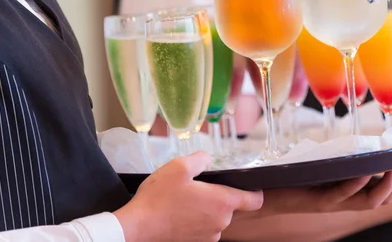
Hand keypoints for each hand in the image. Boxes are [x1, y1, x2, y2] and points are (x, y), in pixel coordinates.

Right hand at [115, 151, 262, 241]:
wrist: (137, 228)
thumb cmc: (158, 198)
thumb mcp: (179, 167)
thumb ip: (201, 159)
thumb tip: (208, 160)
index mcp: (222, 203)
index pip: (254, 200)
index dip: (254, 191)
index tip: (248, 185)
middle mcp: (220, 223)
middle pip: (230, 207)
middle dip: (218, 196)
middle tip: (197, 187)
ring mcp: (208, 236)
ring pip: (215, 218)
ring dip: (205, 209)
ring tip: (184, 200)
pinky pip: (203, 228)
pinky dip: (195, 220)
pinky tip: (178, 212)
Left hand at [243, 166, 391, 216]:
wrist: (262, 193)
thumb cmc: (290, 176)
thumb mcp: (319, 163)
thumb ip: (337, 154)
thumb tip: (354, 134)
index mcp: (347, 192)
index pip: (382, 190)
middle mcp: (343, 200)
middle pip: (382, 199)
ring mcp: (332, 202)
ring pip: (368, 201)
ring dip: (385, 186)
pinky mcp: (317, 201)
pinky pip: (341, 195)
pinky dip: (355, 184)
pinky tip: (364, 170)